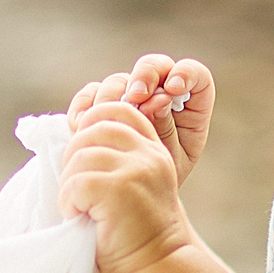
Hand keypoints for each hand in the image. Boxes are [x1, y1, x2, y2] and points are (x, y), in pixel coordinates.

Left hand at [59, 98, 193, 272]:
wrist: (158, 266)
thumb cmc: (137, 232)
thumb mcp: (135, 184)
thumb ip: (117, 159)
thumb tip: (75, 135)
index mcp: (152, 149)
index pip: (119, 109)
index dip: (92, 120)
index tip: (82, 152)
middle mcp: (148, 155)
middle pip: (93, 130)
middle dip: (73, 156)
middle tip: (76, 189)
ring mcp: (136, 170)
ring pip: (81, 157)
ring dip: (69, 185)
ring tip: (78, 208)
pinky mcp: (119, 190)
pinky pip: (76, 183)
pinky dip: (68, 202)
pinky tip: (78, 217)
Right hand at [67, 52, 213, 184]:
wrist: (133, 205)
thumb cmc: (161, 184)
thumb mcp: (172, 160)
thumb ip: (167, 130)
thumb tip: (159, 100)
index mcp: (188, 108)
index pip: (193, 74)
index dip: (186, 73)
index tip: (174, 89)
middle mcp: (158, 97)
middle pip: (154, 67)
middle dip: (144, 75)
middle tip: (136, 96)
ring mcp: (128, 100)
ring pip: (119, 80)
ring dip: (112, 94)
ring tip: (105, 119)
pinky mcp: (102, 108)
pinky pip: (90, 94)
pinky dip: (84, 104)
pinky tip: (79, 122)